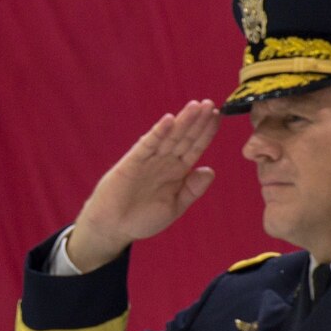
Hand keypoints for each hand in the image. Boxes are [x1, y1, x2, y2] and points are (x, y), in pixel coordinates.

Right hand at [65, 100, 221, 270]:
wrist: (113, 227)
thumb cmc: (142, 219)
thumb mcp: (174, 207)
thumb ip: (192, 190)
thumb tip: (210, 171)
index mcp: (177, 171)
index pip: (195, 146)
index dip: (206, 132)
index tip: (217, 116)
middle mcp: (165, 162)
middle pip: (185, 137)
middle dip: (197, 121)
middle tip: (210, 103)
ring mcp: (149, 160)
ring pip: (170, 137)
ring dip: (182, 121)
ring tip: (195, 106)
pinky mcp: (132, 162)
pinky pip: (148, 145)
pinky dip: (158, 132)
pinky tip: (169, 120)